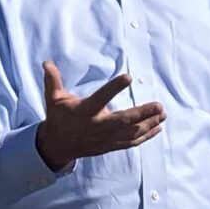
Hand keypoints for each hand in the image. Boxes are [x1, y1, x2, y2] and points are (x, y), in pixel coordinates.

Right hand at [35, 61, 163, 172]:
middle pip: (123, 120)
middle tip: (159, 105)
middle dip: (142, 113)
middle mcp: (97, 126)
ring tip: (163, 113)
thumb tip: (46, 63)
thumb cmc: (58, 118)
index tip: (128, 77)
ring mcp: (106, 138)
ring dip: (148, 124)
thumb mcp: (53, 99)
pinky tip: (158, 128)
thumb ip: (52, 81)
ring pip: (130, 133)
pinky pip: (131, 142)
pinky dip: (146, 136)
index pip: (101, 97)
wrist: (58, 146)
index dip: (114, 88)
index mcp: (85, 111)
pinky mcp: (111, 146)